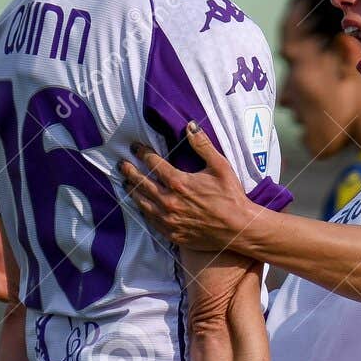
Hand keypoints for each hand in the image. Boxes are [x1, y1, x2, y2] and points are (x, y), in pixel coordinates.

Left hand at [120, 124, 253, 252]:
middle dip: (130, 171)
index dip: (142, 153)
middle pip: (142, 183)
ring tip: (126, 183)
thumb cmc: (231, 197)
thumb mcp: (220, 166)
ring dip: (133, 191)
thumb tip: (190, 126)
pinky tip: (140, 206)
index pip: (153, 164)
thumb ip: (202, 145)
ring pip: (142, 203)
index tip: (135, 148)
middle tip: (122, 165)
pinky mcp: (172, 233)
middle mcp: (169, 201)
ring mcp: (169, 220)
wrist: (238, 229)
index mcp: (179, 183)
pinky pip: (150, 221)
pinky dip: (143, 211)